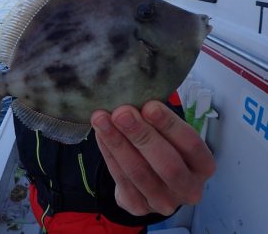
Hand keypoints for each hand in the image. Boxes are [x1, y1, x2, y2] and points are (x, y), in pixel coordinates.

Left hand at [90, 100, 215, 216]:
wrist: (150, 180)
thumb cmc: (162, 146)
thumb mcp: (169, 134)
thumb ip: (157, 119)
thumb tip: (133, 96)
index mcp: (203, 165)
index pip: (191, 144)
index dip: (169, 125)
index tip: (149, 106)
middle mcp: (188, 188)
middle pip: (166, 163)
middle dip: (141, 135)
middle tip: (121, 112)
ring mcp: (164, 202)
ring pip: (138, 172)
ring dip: (117, 142)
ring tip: (101, 119)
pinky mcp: (138, 207)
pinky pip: (120, 179)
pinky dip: (108, 153)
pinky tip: (99, 134)